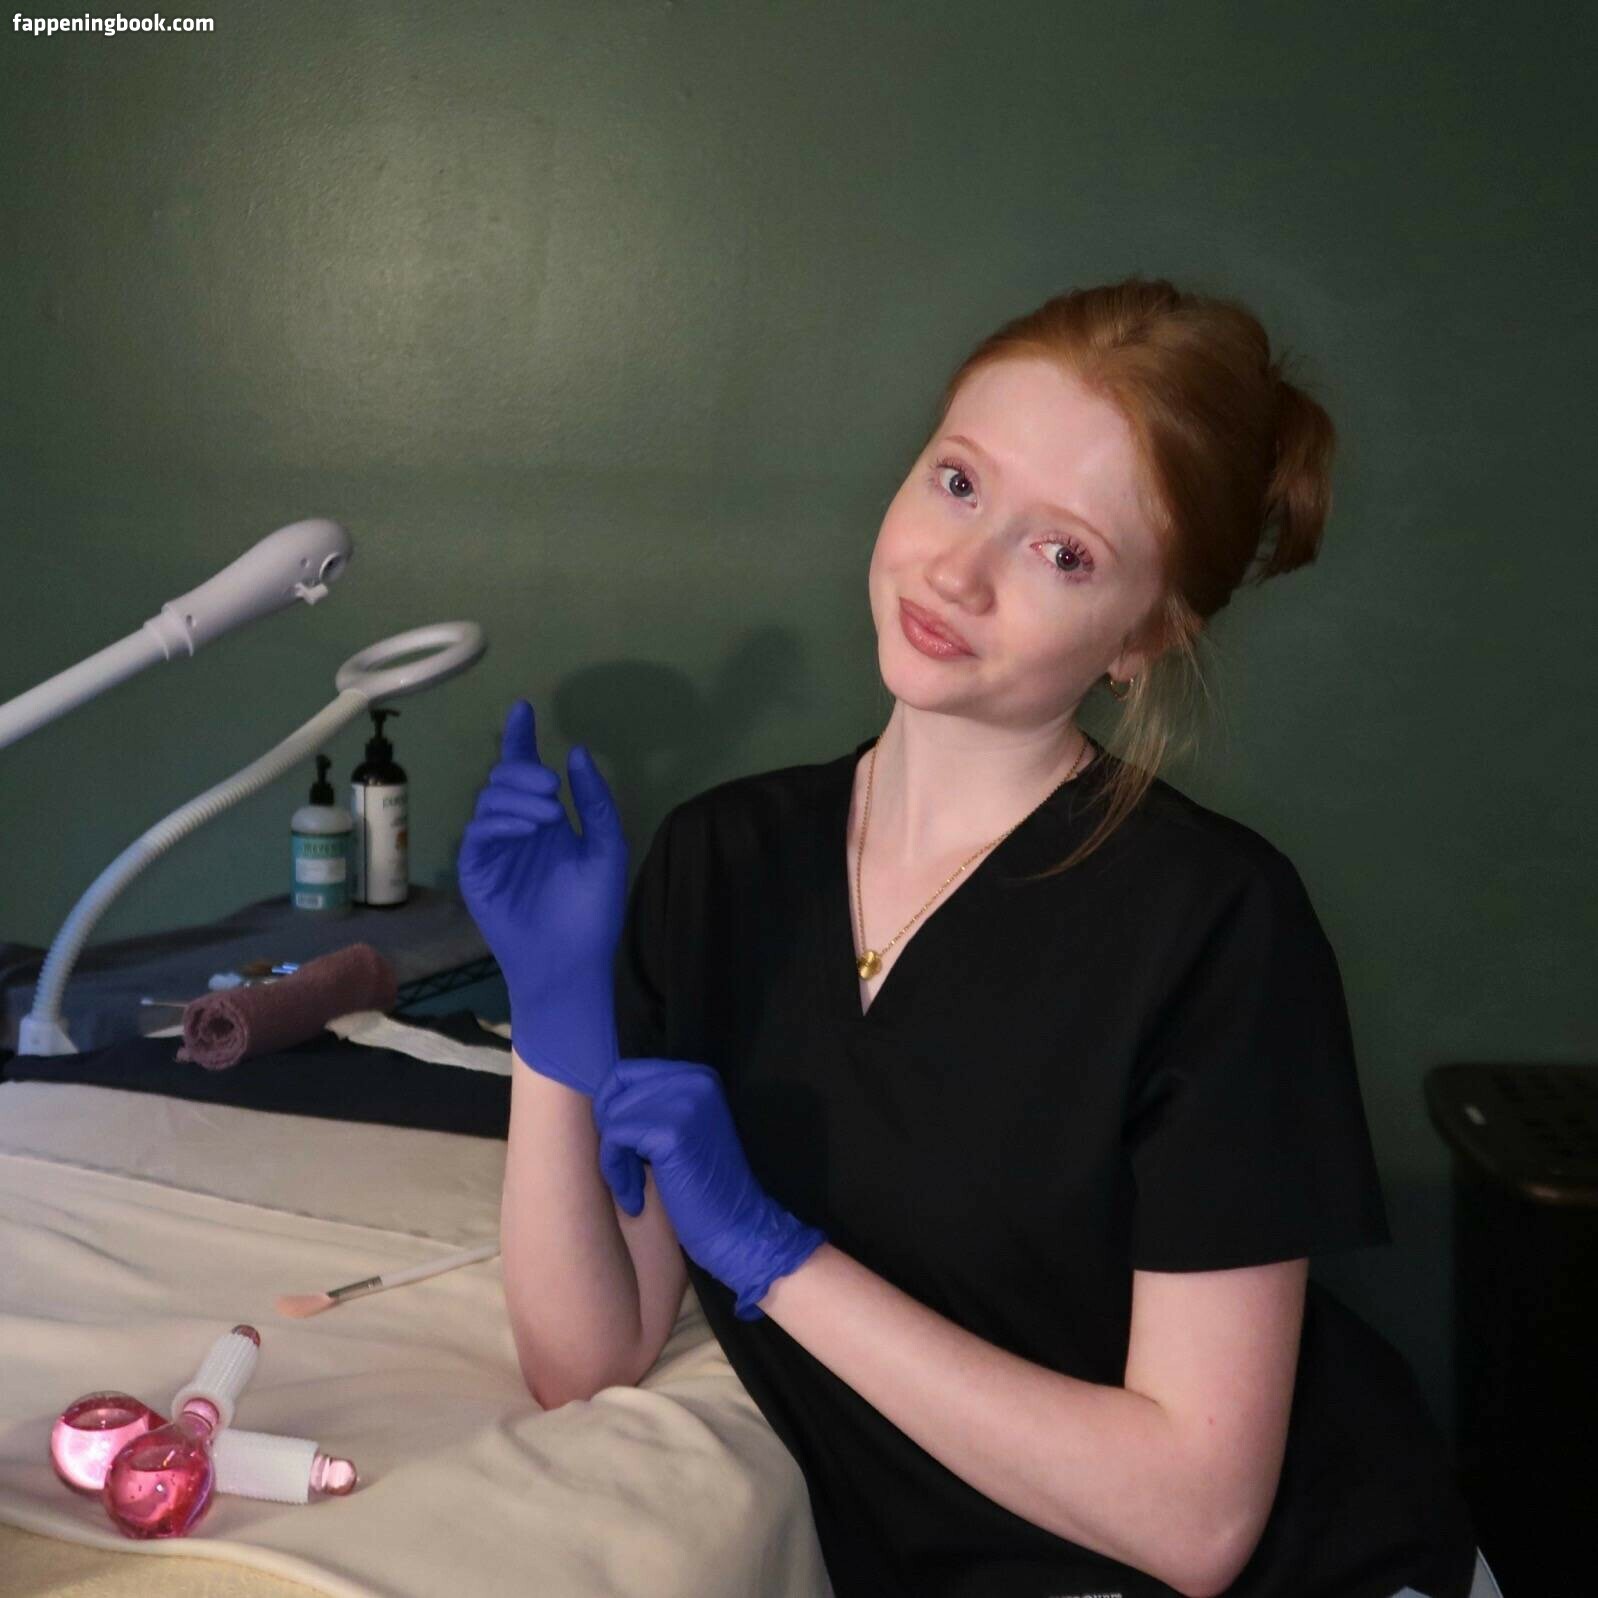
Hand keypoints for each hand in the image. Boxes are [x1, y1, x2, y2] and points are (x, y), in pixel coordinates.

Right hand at [457, 699, 627, 1094]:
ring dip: (518, 798)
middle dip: (524, 773)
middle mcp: (516, 830)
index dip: (520, 739)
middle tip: (551, 787)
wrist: (573, 961)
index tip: (523, 708)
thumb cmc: (592, 911)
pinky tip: (529, 827)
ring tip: (549, 813)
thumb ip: (596, 802)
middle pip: (502, 780)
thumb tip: (577, 753)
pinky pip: (478, 835)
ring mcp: (494, 851)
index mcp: (545, 821)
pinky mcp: (477, 873)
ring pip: (489, 802)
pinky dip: (500, 823)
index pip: (526, 772)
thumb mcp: (607, 848)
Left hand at [594, 1058, 826, 1320]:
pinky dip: (616, 1172)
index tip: (620, 1147)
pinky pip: (615, 1139)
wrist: (736, 1226)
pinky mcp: (671, 1131)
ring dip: (613, 1159)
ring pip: (613, 1117)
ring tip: (632, 1188)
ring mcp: (684, 1102)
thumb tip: (603, 1099)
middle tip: (625, 1172)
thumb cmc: (703, 1186)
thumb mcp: (681, 1129)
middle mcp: (694, 1079)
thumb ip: (652, 1105)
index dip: (611, 1109)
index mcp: (698, 1075)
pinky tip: (634, 1198)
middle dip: (611, 1136)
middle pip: (616, 1091)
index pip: (627, 1072)